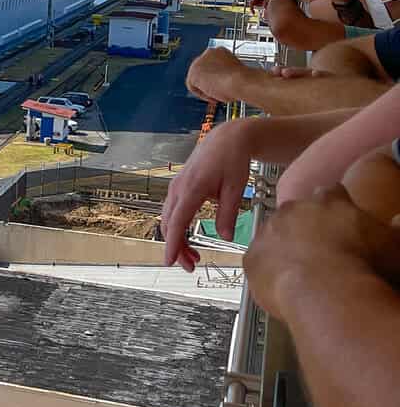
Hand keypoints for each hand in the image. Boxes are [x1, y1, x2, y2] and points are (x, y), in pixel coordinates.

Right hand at [161, 120, 254, 270]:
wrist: (227, 139)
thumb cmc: (232, 160)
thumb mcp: (236, 189)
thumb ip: (229, 214)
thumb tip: (225, 237)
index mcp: (192, 189)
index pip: (177, 222)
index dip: (173, 244)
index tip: (169, 261)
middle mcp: (179, 187)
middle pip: (170, 223)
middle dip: (176, 247)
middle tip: (191, 267)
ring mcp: (177, 186)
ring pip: (170, 218)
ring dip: (177, 239)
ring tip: (193, 257)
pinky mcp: (181, 186)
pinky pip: (174, 211)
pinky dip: (178, 227)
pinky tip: (189, 237)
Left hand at [186, 46, 247, 103]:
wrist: (241, 81)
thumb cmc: (243, 80)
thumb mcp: (234, 74)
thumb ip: (225, 74)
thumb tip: (221, 83)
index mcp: (220, 51)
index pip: (213, 64)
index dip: (217, 76)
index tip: (222, 84)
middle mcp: (208, 53)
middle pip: (204, 70)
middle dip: (209, 82)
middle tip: (217, 92)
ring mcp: (199, 62)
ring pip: (198, 78)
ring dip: (207, 88)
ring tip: (219, 95)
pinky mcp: (193, 73)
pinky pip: (193, 87)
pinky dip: (203, 94)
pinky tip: (214, 97)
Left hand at [244, 185, 399, 320]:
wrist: (326, 289)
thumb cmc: (362, 265)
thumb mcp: (394, 244)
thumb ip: (394, 231)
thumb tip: (398, 226)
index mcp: (328, 200)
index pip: (332, 194)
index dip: (338, 209)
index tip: (344, 224)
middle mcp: (293, 209)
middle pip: (299, 214)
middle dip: (309, 231)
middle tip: (326, 256)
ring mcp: (269, 231)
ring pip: (275, 237)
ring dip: (286, 252)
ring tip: (307, 276)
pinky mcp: (252, 257)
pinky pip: (259, 264)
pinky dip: (269, 275)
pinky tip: (286, 289)